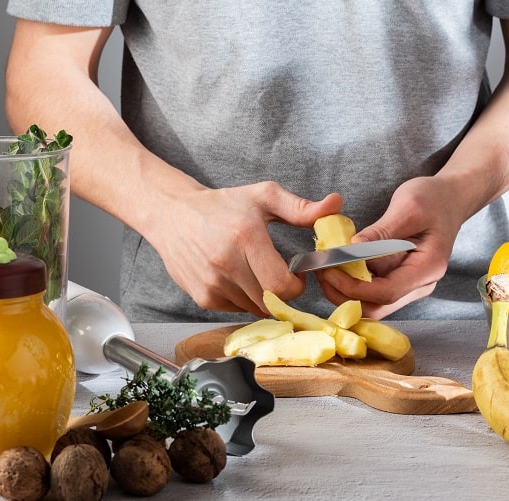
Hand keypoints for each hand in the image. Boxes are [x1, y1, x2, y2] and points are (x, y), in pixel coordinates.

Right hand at [144, 182, 342, 315]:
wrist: (173, 214)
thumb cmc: (223, 204)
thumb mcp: (264, 197)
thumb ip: (301, 208)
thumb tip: (335, 204)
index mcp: (246, 237)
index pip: (281, 285)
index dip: (296, 285)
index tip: (296, 273)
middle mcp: (226, 264)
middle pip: (270, 301)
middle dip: (282, 293)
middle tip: (279, 274)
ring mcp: (212, 283)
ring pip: (254, 308)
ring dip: (263, 296)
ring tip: (255, 272)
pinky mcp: (202, 297)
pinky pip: (236, 309)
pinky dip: (243, 299)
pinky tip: (236, 277)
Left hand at [316, 176, 464, 318]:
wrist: (449, 199)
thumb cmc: (433, 198)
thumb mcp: (409, 207)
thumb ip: (382, 231)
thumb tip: (352, 248)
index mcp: (428, 267)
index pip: (387, 292)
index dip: (355, 288)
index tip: (330, 273)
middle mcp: (420, 284)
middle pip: (378, 306)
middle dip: (344, 294)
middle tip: (320, 271)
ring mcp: (410, 285)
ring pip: (373, 303)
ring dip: (345, 291)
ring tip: (324, 268)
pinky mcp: (399, 280)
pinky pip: (373, 291)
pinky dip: (352, 283)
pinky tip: (337, 266)